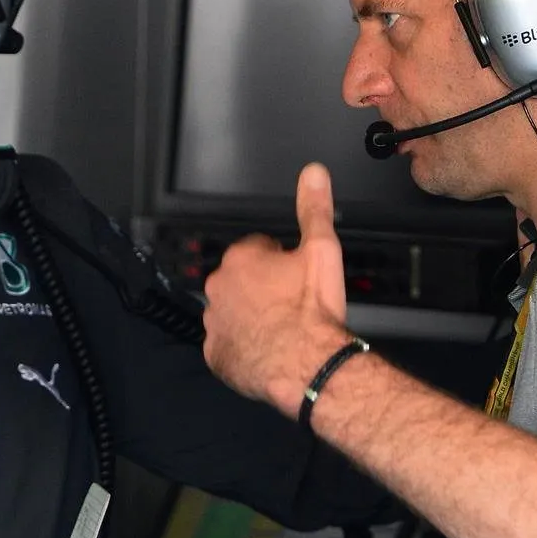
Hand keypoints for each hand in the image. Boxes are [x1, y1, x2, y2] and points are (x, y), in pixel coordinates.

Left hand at [202, 162, 351, 415]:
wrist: (307, 364)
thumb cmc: (313, 310)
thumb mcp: (322, 249)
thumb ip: (314, 209)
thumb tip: (313, 173)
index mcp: (241, 260)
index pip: (257, 251)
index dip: (280, 262)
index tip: (295, 277)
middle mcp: (219, 288)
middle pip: (242, 282)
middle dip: (263, 289)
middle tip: (291, 303)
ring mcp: (215, 323)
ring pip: (232, 313)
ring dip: (251, 317)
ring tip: (281, 329)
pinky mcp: (216, 356)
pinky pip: (227, 347)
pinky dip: (243, 348)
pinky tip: (267, 350)